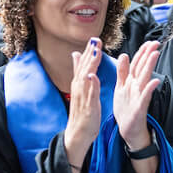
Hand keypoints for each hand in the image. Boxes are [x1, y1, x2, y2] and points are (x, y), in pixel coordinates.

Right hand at [64, 38, 103, 172]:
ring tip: (96, 52)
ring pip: (86, 78)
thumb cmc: (81, 111)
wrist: (77, 133)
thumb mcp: (81, 89)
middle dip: (90, 53)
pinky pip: (89, 94)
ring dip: (90, 65)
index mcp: (79, 83)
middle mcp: (79, 88)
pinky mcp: (88, 106)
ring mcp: (83, 97)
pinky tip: (92, 76)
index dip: (89, 51)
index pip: (83, 64)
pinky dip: (91, 84)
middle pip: (84, 67)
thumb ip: (79, 71)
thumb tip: (76, 54)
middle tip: (96, 39)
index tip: (94, 38)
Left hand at [113, 41, 161, 151]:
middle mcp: (137, 87)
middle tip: (156, 43)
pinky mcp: (140, 107)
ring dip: (149, 67)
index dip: (142, 52)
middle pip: (142, 68)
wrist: (128, 129)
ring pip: (144, 79)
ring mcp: (139, 96)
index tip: (149, 42)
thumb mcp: (121, 87)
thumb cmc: (126, 109)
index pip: (137, 63)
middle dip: (148, 55)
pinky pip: (145, 97)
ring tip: (155, 54)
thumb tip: (124, 55)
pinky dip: (149, 89)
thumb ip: (122, 72)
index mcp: (131, 82)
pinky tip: (154, 81)